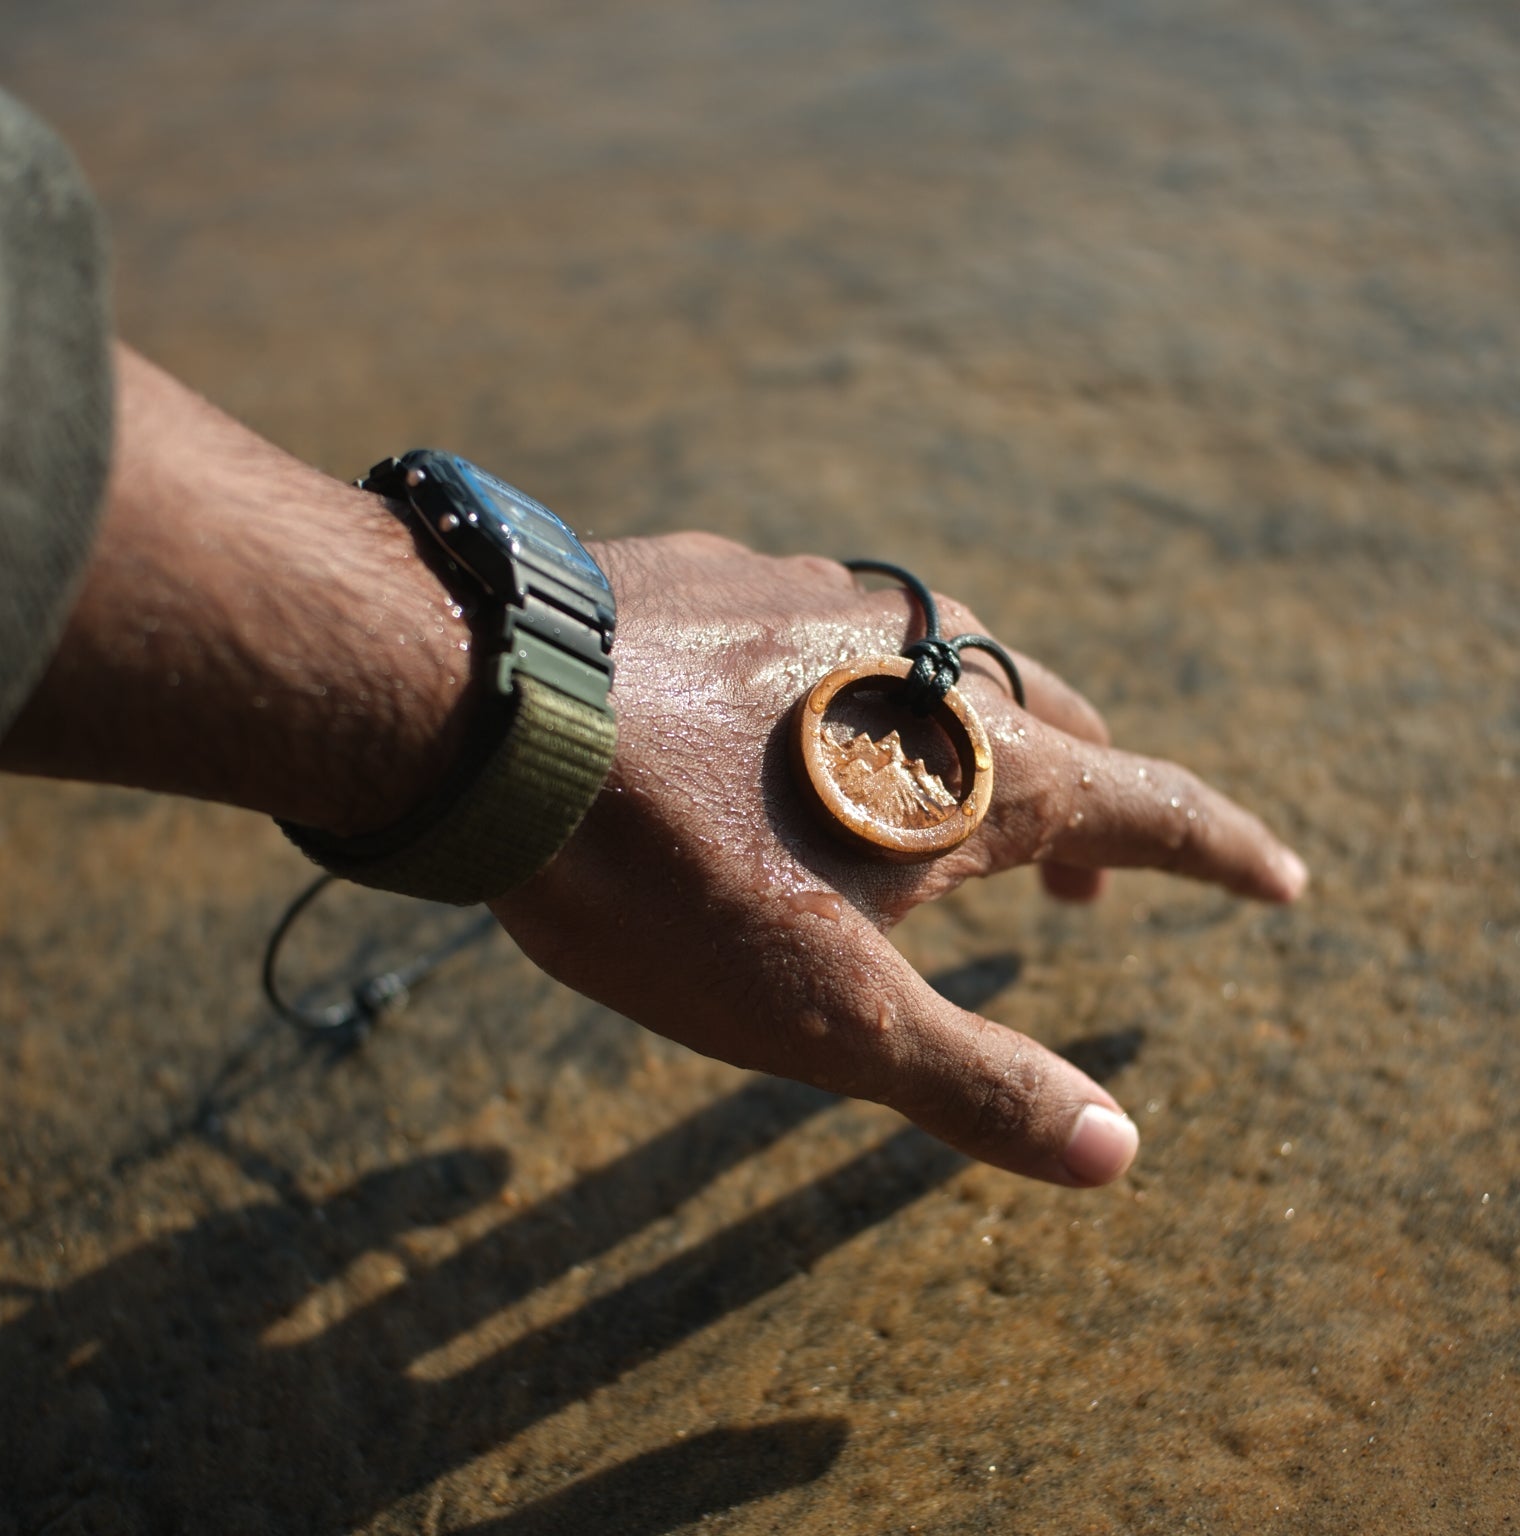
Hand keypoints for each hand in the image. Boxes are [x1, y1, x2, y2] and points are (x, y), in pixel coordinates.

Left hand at [494, 534, 1307, 1187]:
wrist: (487, 713)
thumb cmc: (663, 873)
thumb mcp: (826, 1015)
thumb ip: (975, 1080)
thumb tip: (1117, 1151)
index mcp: (979, 764)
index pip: (1152, 807)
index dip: (1225, 851)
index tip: (1281, 878)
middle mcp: (923, 658)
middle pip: (1055, 728)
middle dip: (1087, 812)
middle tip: (1080, 898)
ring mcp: (822, 599)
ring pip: (940, 669)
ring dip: (967, 747)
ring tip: (938, 812)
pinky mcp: (726, 573)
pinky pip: (825, 633)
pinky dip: (849, 694)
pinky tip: (788, 724)